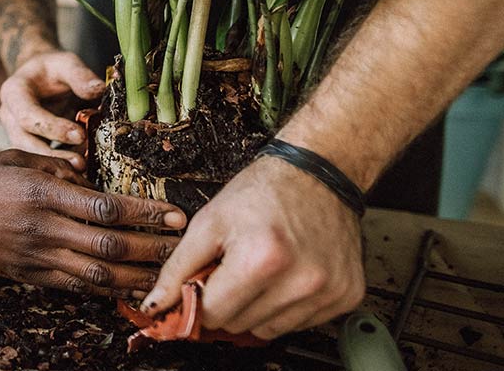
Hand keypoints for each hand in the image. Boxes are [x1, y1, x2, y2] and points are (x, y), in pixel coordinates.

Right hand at [0, 49, 106, 168]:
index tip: (80, 134)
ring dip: (55, 165)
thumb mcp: (65, 62)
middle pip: (24, 142)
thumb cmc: (51, 69)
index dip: (52, 128)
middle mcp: (9, 116)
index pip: (26, 115)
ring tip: (83, 168)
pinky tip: (80, 170)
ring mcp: (15, 133)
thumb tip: (98, 90)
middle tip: (81, 163)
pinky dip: (58, 166)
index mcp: (13, 92)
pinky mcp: (28, 145)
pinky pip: (39, 160)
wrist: (39, 75)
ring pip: (29, 156)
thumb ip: (80, 75)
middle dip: (52, 155)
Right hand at [0, 149, 186, 297]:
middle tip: (183, 247)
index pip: (105, 207)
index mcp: (43, 193)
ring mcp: (37, 256)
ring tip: (166, 276)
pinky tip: (128, 289)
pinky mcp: (30, 275)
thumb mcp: (17, 158)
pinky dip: (106, 290)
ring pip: (98, 274)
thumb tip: (92, 173)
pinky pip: (75, 287)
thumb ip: (57, 167)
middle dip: (152, 248)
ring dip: (137, 277)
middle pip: (110, 245)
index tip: (174, 215)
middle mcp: (43, 228)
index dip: (145, 214)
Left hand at [139, 156, 365, 338]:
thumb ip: (178, 268)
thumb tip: (156, 304)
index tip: (199, 286)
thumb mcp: (209, 222)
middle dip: (226, 302)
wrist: (319, 173)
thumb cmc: (264, 192)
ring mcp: (329, 292)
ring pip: (269, 330)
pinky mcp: (347, 296)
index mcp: (262, 259)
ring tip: (260, 270)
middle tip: (232, 268)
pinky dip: (286, 306)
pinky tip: (286, 276)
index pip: (213, 314)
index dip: (198, 299)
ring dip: (256, 308)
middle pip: (240, 325)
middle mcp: (302, 281)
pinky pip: (300, 324)